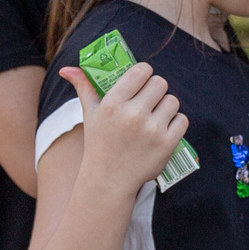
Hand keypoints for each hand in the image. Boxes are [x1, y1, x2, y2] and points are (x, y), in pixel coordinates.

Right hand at [61, 62, 186, 196]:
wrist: (109, 180)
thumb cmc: (100, 143)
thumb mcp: (89, 114)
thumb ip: (83, 87)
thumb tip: (66, 69)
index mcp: (113, 103)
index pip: (141, 71)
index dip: (145, 73)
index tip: (142, 81)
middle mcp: (133, 115)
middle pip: (160, 83)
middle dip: (156, 90)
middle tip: (149, 100)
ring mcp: (152, 130)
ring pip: (172, 101)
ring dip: (166, 106)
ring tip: (155, 116)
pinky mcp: (167, 144)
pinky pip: (182, 120)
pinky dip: (175, 123)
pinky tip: (163, 128)